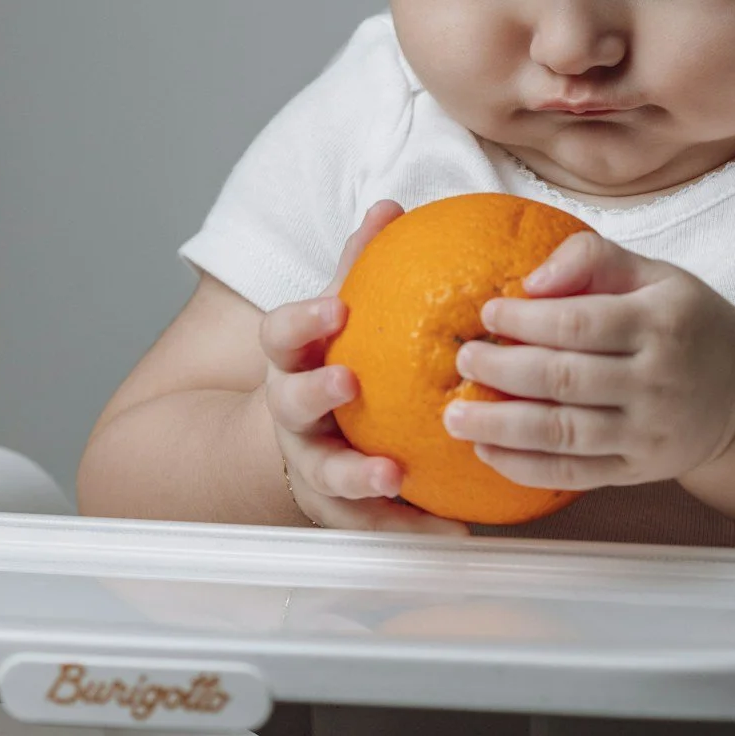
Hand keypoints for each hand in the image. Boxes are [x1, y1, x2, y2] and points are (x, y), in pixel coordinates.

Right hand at [258, 202, 467, 534]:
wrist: (302, 439)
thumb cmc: (336, 361)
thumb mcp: (340, 314)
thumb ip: (361, 266)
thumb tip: (390, 206)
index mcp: (291, 361)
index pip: (281, 335)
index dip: (302, 323)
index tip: (333, 310)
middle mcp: (293, 414)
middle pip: (290, 405)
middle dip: (314, 394)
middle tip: (346, 384)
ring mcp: (313, 464)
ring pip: (326, 475)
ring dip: (357, 476)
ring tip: (393, 476)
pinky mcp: (341, 511)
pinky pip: (376, 524)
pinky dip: (411, 528)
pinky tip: (453, 529)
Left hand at [444, 231, 734, 493]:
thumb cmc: (687, 322)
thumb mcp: (656, 274)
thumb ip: (593, 258)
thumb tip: (532, 279)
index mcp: (661, 323)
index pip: (578, 324)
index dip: (525, 322)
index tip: (487, 315)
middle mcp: (657, 380)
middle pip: (563, 380)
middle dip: (502, 373)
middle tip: (463, 361)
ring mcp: (648, 432)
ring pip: (563, 434)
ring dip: (501, 429)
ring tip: (455, 418)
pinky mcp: (638, 469)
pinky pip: (574, 474)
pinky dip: (526, 469)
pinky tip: (488, 454)